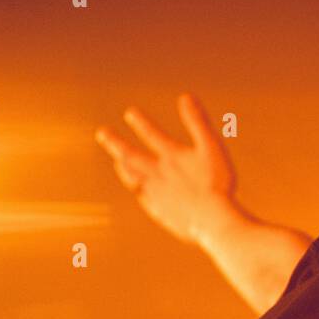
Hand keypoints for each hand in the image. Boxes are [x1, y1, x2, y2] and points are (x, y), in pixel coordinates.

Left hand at [95, 94, 238, 245]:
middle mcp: (158, 174)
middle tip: (102, 134)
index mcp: (171, 156)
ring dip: (124, 168)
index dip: (141, 123)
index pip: (152, 135)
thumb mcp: (211, 147)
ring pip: (133, 178)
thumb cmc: (216, 183)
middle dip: (116, 143)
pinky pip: (144, 199)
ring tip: (117, 162)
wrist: (212, 221)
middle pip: (132, 156)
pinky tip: (138, 191)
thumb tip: (186, 97)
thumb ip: (198, 122)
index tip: (129, 113)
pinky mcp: (160, 212)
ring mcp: (156, 194)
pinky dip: (138, 191)